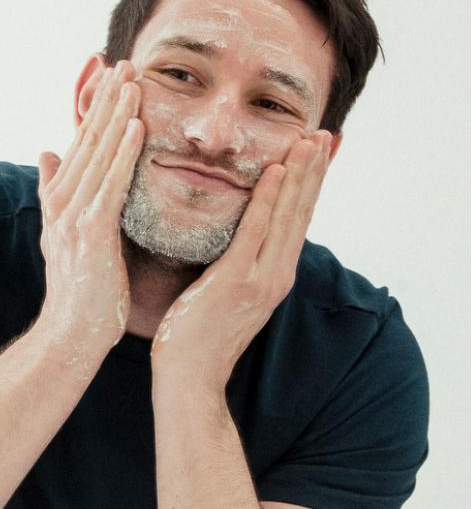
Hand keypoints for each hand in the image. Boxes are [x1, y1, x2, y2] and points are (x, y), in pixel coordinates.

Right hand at [31, 61, 144, 361]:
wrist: (71, 331)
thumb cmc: (76, 285)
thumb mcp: (61, 230)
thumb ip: (54, 188)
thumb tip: (46, 151)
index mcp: (61, 196)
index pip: (82, 141)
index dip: (95, 105)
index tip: (109, 71)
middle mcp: (63, 198)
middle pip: (89, 138)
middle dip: (106, 97)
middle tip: (124, 60)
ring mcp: (74, 213)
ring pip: (99, 152)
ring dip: (116, 113)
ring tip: (133, 79)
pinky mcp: (90, 230)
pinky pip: (110, 183)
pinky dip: (123, 152)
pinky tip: (137, 126)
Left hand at [149, 130, 332, 393]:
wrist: (187, 377)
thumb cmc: (194, 333)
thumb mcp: (221, 289)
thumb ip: (231, 260)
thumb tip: (226, 232)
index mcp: (271, 274)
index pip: (295, 220)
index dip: (308, 184)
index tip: (314, 150)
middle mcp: (275, 274)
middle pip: (301, 212)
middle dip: (313, 171)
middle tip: (324, 133)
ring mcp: (261, 279)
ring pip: (287, 216)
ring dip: (300, 175)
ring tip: (309, 140)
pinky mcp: (238, 282)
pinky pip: (256, 233)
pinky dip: (269, 201)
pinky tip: (275, 172)